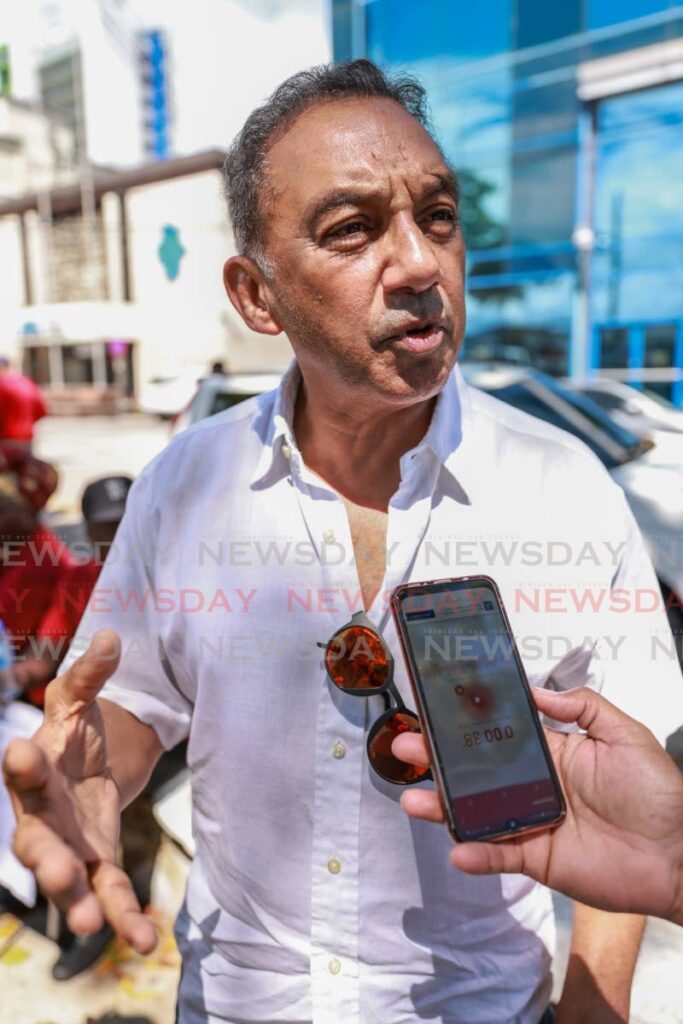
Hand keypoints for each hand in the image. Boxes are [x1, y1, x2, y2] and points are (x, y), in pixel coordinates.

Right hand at [2, 630, 156, 953]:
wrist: (86, 760)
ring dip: (79, 902)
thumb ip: (93, 671)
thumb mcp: (81, 695)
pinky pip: (108, 893)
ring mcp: (68, 844)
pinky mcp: (98, 862)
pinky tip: (146, 941)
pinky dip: (125, 917)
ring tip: (94, 927)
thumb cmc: (74, 728)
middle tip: (55, 874)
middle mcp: (42, 814)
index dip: (21, 761)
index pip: (22, 766)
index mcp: (34, 766)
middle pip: (35, 840)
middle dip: (44, 858)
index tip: (20, 750)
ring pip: (68, 877)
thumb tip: (113, 636)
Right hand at [394, 687, 682, 922]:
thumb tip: (536, 690)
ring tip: (413, 798)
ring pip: (477, 814)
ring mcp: (531, 823)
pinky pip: (499, 855)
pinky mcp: (537, 859)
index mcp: (552, 752)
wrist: (679, 853)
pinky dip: (477, 854)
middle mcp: (534, 785)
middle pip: (476, 772)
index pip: (499, 735)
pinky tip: (456, 848)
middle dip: (439, 760)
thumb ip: (582, 706)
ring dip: (443, 807)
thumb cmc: (658, 791)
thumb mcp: (625, 733)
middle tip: (405, 747)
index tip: (435, 709)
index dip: (467, 724)